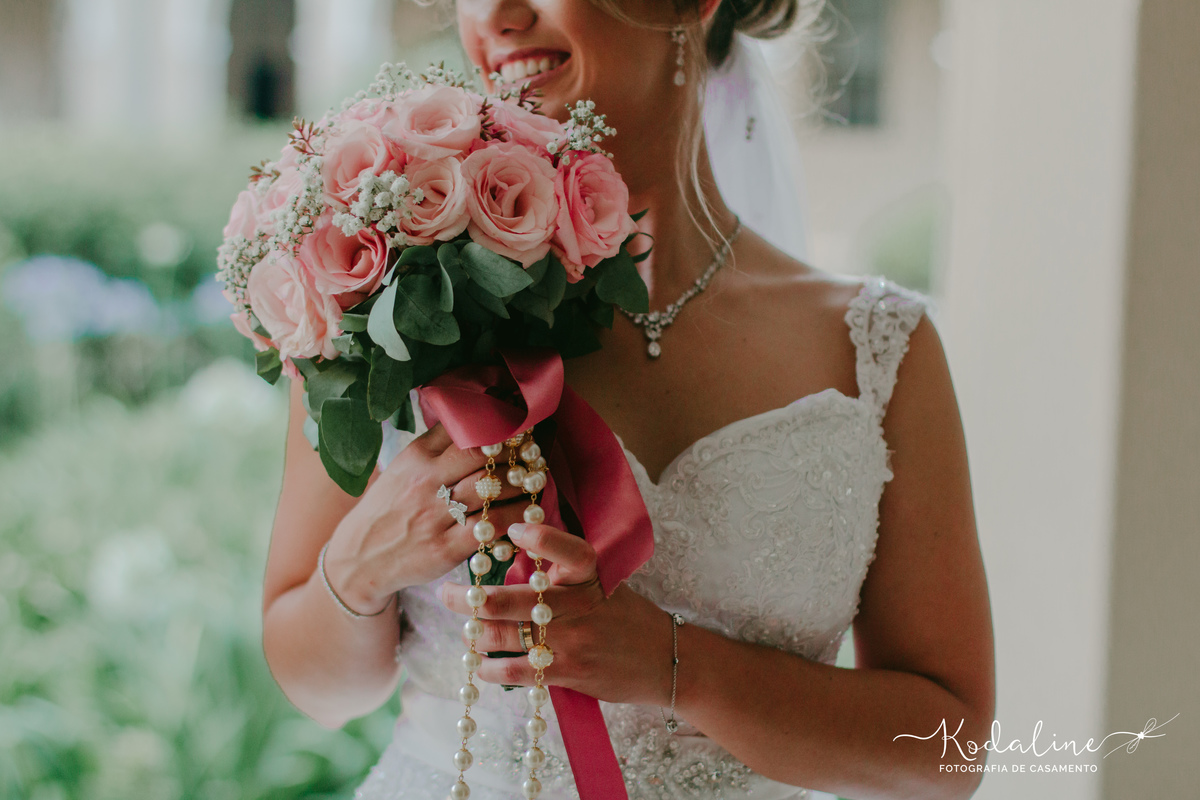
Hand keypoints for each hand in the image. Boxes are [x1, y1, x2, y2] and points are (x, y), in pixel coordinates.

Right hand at [322, 423, 530, 612]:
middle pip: (482, 457)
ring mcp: (435, 516)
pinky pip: (491, 527)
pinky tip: (529, 512)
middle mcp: (426, 483)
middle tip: (534, 453)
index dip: (498, 427)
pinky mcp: (446, 547)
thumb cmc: (389, 507)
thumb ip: (437, 443)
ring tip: (537, 479)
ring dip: (521, 483)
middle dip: (515, 453)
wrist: (361, 557)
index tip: (520, 426)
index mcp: (416, 457)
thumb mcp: (403, 468)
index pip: (465, 431)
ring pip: (490, 490)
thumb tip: (475, 414)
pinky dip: (516, 517)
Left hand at [440, 522, 674, 705]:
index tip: (516, 527)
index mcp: (594, 577)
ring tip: (463, 627)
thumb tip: (514, 553)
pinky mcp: (572, 672)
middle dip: (474, 598)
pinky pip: (520, 670)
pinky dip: (493, 668)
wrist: (664, 661)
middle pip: (518, 599)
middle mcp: (582, 606)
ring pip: (510, 635)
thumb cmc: (625, 616)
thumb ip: (564, 571)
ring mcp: (575, 641)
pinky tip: (481, 664)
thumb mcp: (604, 584)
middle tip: (448, 593)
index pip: (572, 551)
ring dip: (476, 633)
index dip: (544, 538)